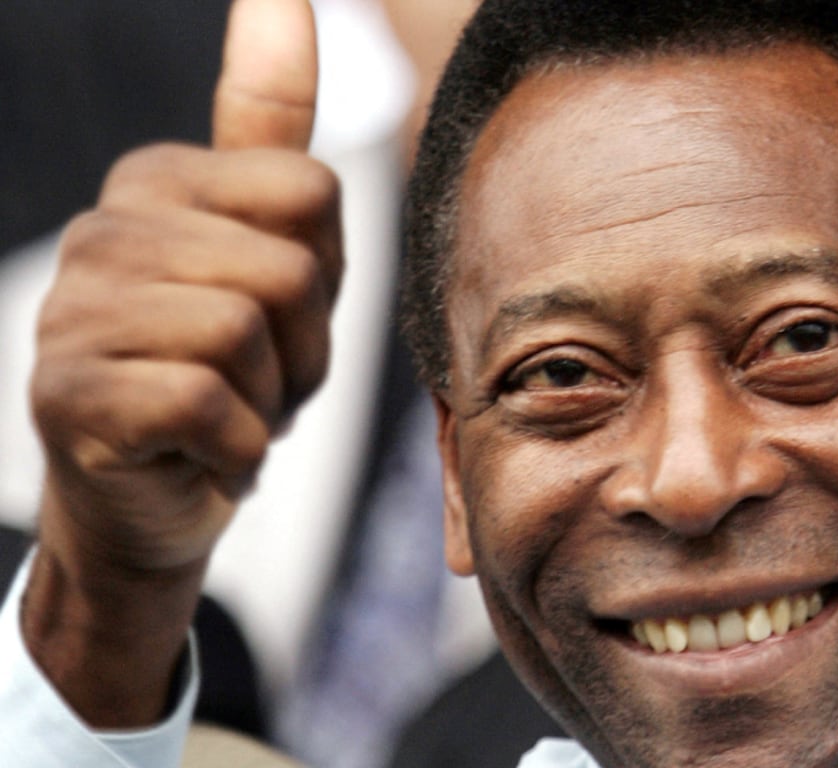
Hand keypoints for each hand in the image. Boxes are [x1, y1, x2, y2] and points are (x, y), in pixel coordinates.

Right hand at [23, 0, 340, 725]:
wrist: (159, 498)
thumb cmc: (231, 371)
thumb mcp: (277, 248)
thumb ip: (270, 122)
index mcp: (161, 179)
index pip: (310, 192)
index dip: (323, 275)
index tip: (280, 315)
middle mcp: (103, 227)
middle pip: (288, 266)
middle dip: (300, 348)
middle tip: (253, 378)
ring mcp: (72, 308)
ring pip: (245, 332)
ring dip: (266, 401)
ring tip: (224, 411)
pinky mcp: (66, 394)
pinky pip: (207, 404)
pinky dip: (235, 451)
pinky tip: (203, 453)